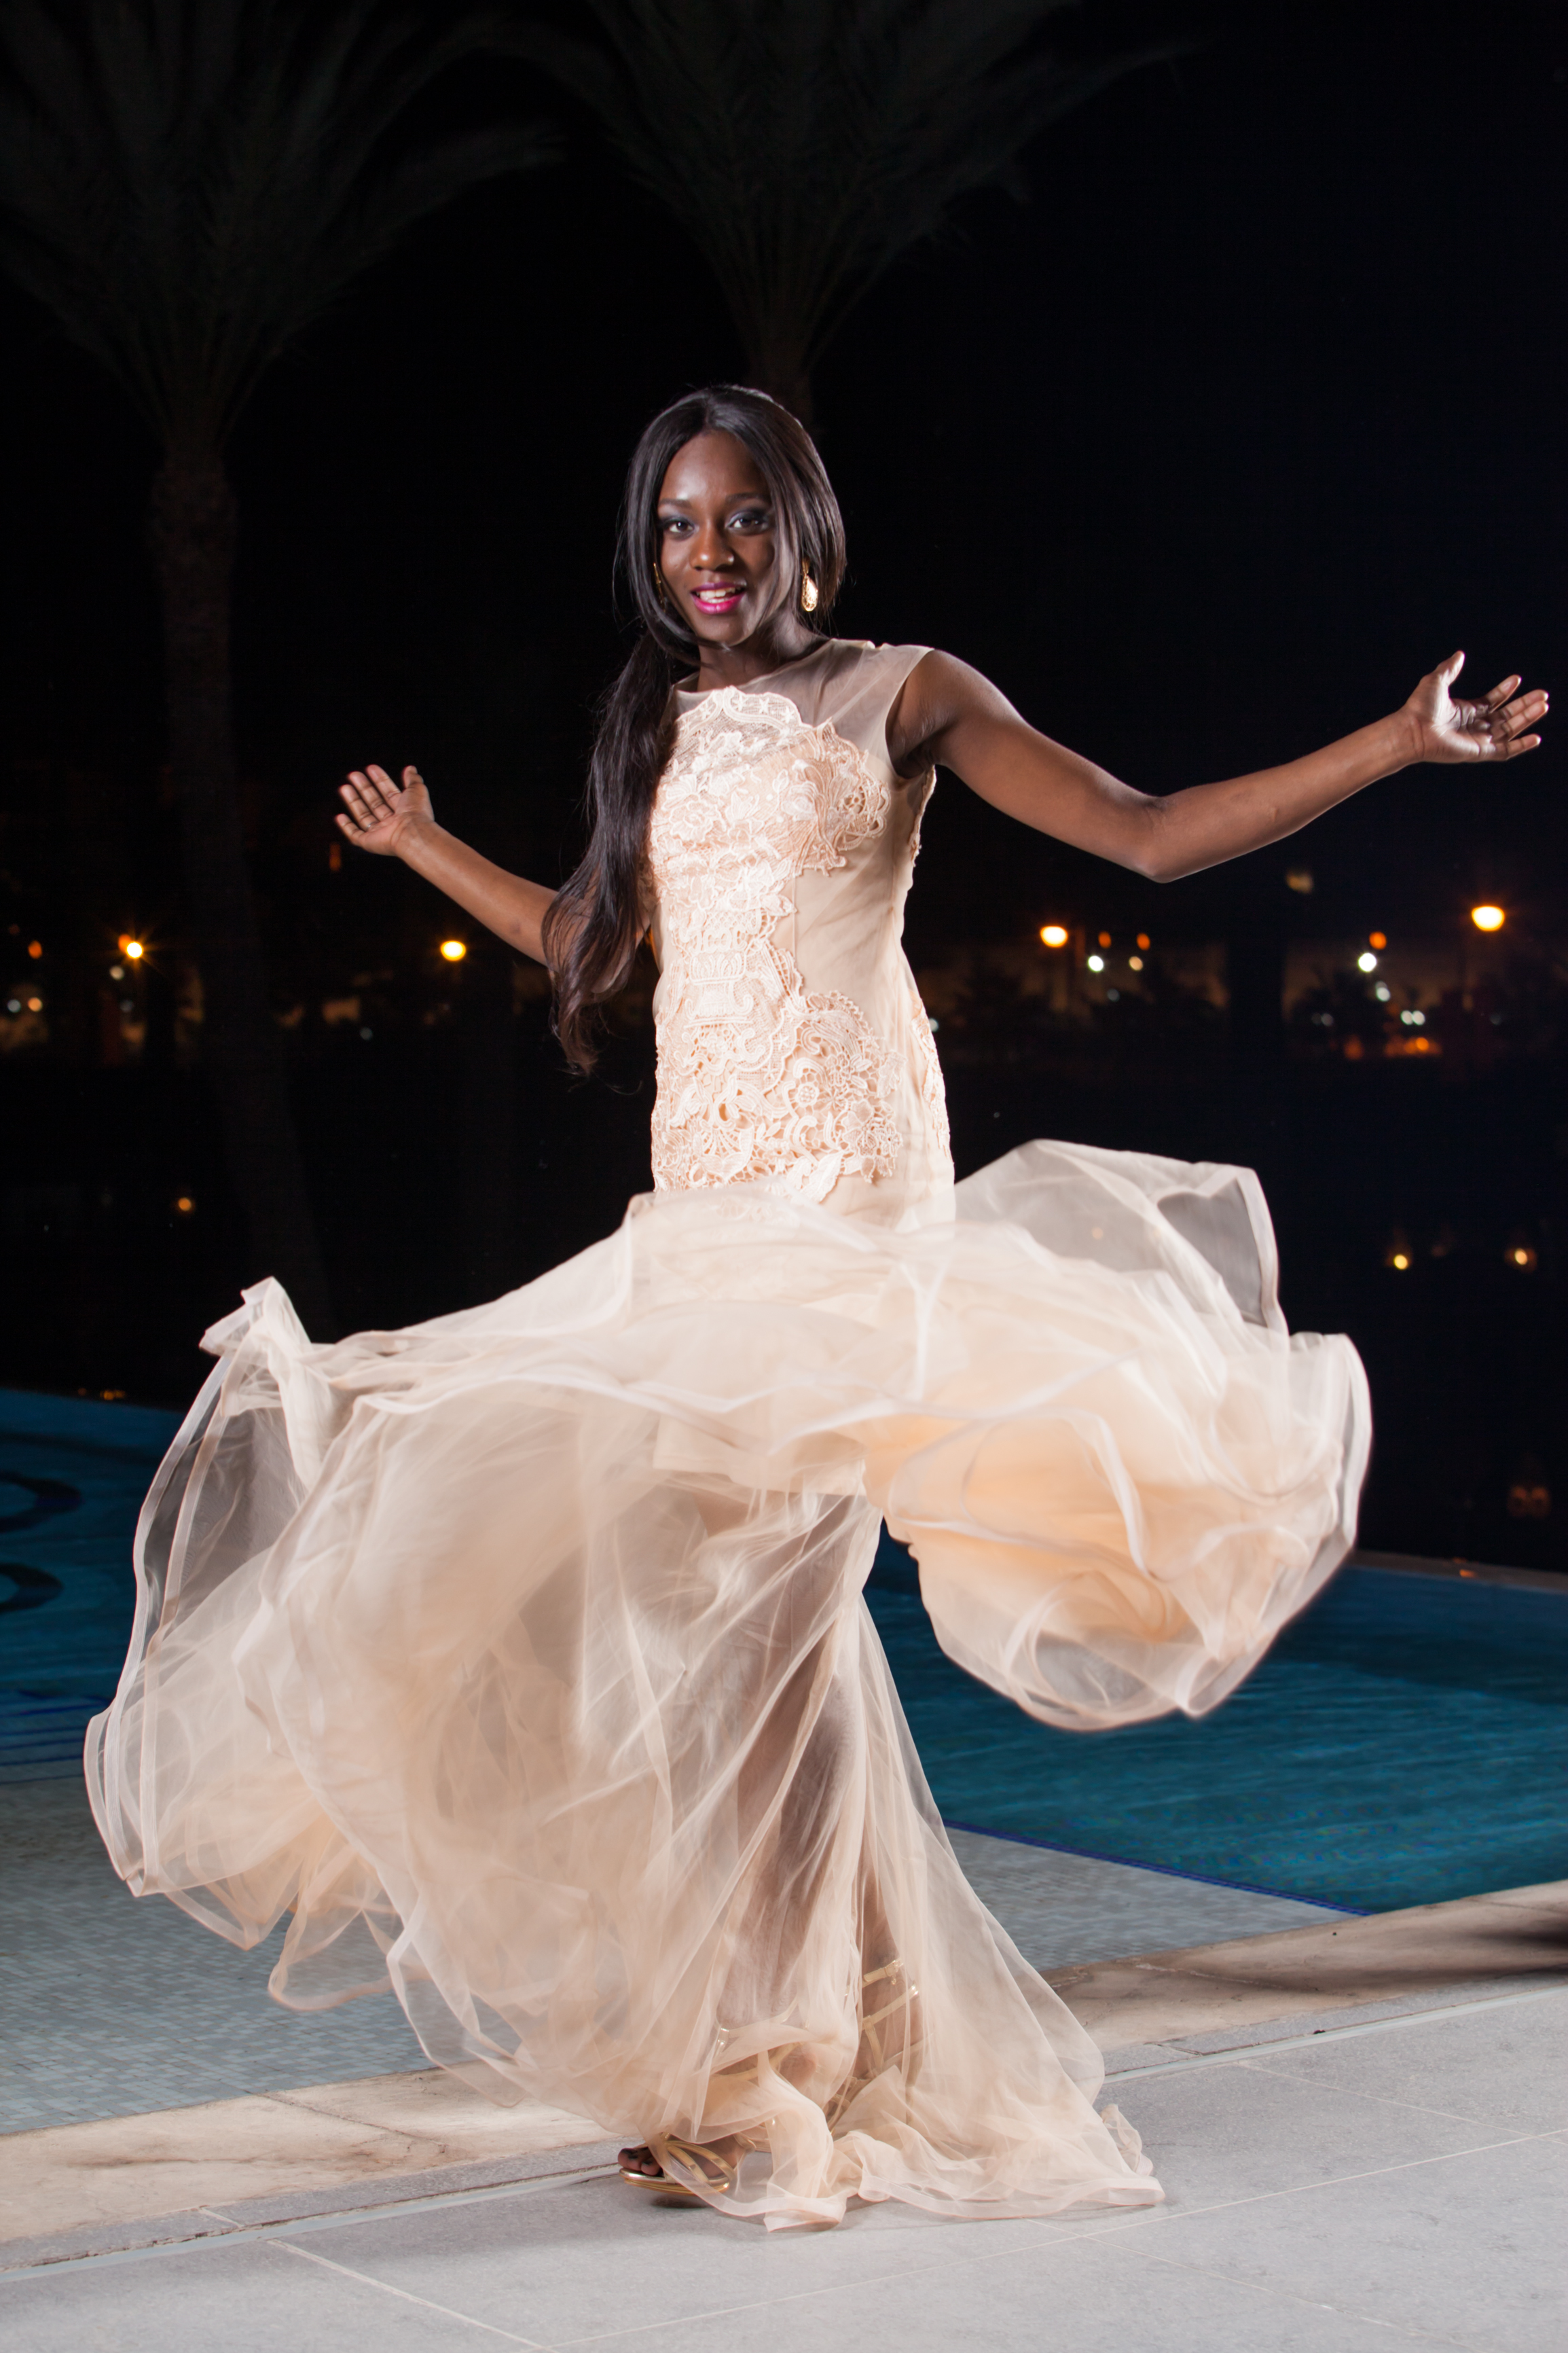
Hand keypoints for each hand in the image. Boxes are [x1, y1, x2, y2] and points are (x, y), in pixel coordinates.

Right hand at [337, 763, 432, 855]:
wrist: (412, 833)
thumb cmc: (416, 813)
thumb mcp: (416, 790)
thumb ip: (413, 779)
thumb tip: (410, 768)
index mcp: (404, 810)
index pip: (389, 793)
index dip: (380, 780)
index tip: (371, 768)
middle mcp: (392, 822)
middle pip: (374, 803)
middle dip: (364, 788)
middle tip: (353, 774)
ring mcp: (380, 833)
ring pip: (363, 816)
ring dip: (354, 801)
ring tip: (344, 787)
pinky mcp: (370, 842)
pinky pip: (355, 835)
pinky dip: (347, 827)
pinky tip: (340, 817)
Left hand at [1403, 652, 1547, 763]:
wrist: (1412, 729)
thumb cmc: (1420, 707)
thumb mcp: (1436, 681)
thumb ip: (1450, 668)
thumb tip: (1459, 654)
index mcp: (1466, 711)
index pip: (1493, 701)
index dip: (1506, 691)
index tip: (1517, 679)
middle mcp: (1474, 726)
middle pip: (1507, 715)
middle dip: (1525, 706)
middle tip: (1543, 696)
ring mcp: (1477, 739)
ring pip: (1510, 730)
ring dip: (1528, 719)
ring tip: (1543, 706)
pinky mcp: (1479, 752)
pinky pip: (1505, 751)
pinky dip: (1521, 746)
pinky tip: (1536, 738)